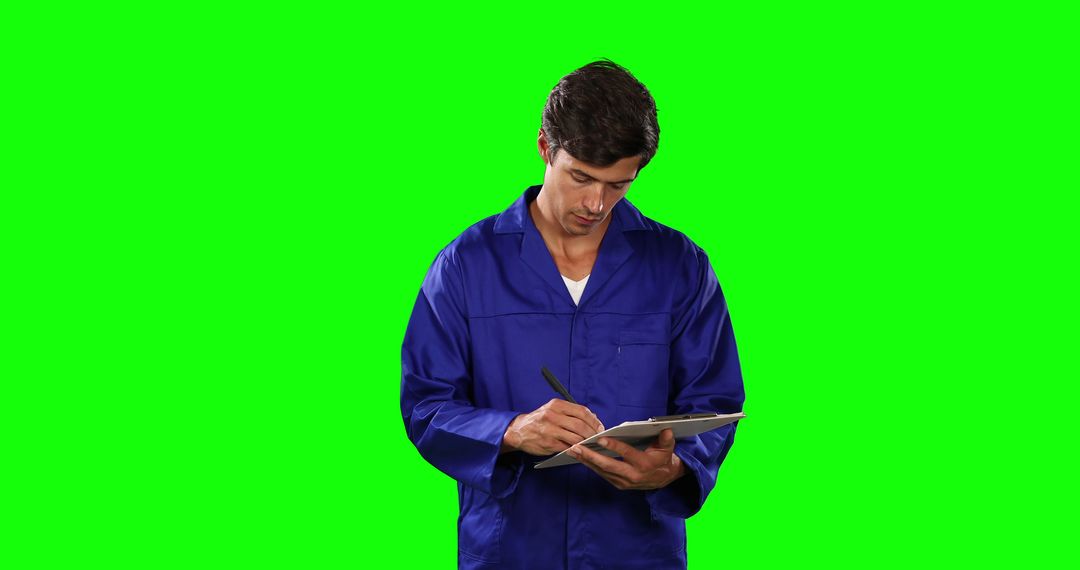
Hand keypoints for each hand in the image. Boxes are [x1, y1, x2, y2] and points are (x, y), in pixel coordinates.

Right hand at [502, 399, 604, 455]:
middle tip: (597, 438)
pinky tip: (581, 449)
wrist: (518, 431)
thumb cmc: (540, 420)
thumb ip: (571, 412)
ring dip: (586, 442)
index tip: (600, 427)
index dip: (594, 420)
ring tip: (591, 444)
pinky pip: (567, 447)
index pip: (581, 411)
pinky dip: (576, 449)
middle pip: (580, 425)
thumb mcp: (553, 410)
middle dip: (592, 433)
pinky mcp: (548, 443)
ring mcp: (550, 430)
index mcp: (556, 405)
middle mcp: (552, 415)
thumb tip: (593, 417)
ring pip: (575, 437)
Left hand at [567, 428, 685, 489]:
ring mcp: (624, 482)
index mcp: (643, 464)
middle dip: (590, 456)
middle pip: (608, 465)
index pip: (626, 453)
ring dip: (586, 461)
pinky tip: (580, 457)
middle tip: (576, 447)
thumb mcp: (668, 448)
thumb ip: (666, 440)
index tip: (599, 438)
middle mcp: (632, 475)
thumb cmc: (663, 459)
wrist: (664, 478)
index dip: (613, 446)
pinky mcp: (618, 484)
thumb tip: (666, 430)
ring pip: (602, 471)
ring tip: (572, 451)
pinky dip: (591, 465)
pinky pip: (602, 474)